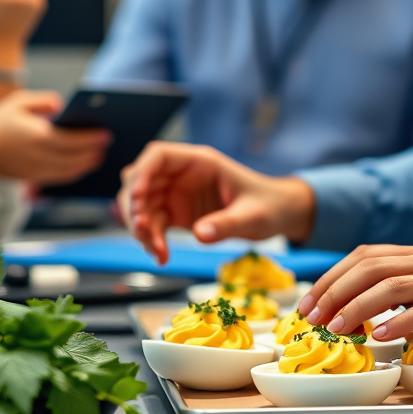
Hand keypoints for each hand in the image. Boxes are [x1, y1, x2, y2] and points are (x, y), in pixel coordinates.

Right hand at [0, 90, 110, 183]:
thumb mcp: (18, 102)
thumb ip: (43, 100)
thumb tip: (62, 105)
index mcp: (39, 137)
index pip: (73, 140)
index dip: (91, 138)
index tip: (106, 134)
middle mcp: (41, 156)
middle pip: (75, 157)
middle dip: (93, 151)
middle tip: (107, 144)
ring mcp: (37, 171)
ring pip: (70, 171)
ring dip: (86, 164)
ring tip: (98, 156)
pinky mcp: (33, 179)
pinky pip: (60, 178)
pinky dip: (74, 173)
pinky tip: (81, 166)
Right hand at [118, 142, 315, 264]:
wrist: (277, 215)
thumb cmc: (268, 206)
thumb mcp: (253, 215)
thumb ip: (227, 224)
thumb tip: (201, 234)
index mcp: (199, 162)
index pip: (158, 156)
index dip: (142, 173)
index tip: (138, 197)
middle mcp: (182, 175)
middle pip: (140, 182)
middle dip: (135, 207)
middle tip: (144, 233)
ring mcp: (176, 194)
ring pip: (142, 206)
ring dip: (141, 228)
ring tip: (157, 251)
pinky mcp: (176, 214)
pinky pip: (153, 224)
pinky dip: (151, 240)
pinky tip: (162, 257)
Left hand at [297, 243, 412, 365]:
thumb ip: (411, 294)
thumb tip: (365, 313)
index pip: (367, 255)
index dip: (334, 276)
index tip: (311, 300)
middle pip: (371, 265)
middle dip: (334, 289)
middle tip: (312, 315)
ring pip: (391, 285)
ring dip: (356, 307)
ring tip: (336, 327)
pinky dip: (398, 322)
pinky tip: (380, 337)